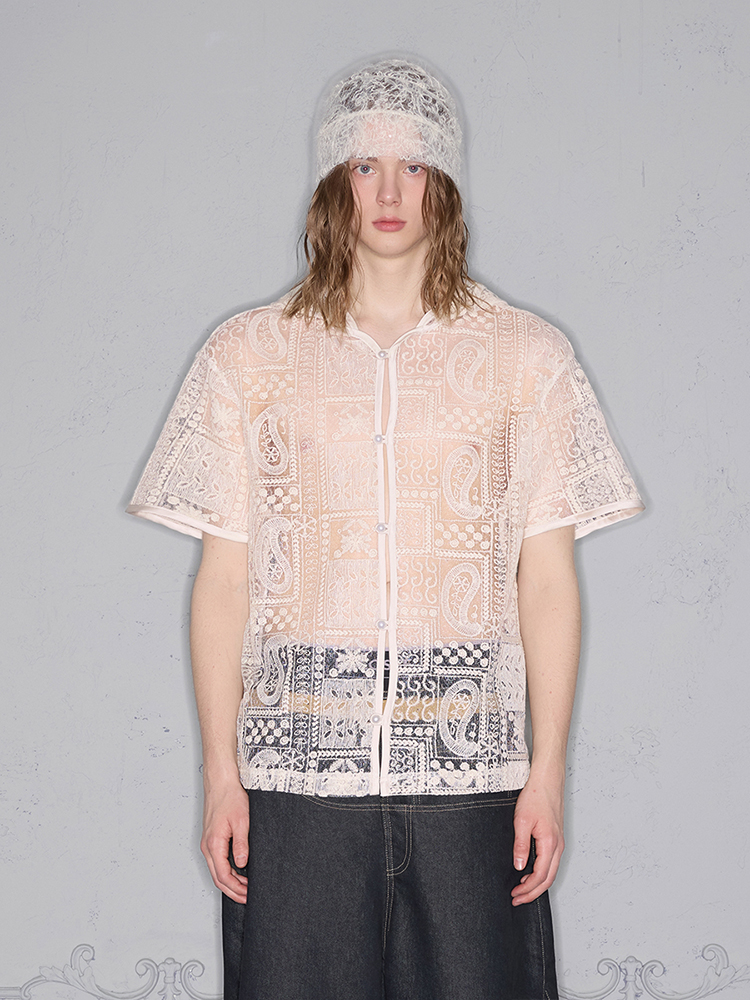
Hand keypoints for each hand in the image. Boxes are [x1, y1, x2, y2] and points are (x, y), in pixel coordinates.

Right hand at [200, 777, 249, 902]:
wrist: (221, 783)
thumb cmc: (230, 798)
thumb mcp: (241, 821)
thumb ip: (241, 844)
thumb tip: (242, 864)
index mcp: (214, 844)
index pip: (223, 876)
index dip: (236, 889)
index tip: (248, 895)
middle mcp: (208, 847)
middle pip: (218, 878)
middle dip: (233, 891)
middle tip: (247, 898)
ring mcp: (208, 843)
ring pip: (216, 871)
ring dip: (230, 882)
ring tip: (245, 888)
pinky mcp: (211, 839)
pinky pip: (217, 861)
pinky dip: (227, 871)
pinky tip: (237, 872)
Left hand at [510, 772, 564, 905]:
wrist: (547, 780)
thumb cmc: (536, 796)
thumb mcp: (522, 821)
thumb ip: (520, 845)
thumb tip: (519, 866)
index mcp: (550, 843)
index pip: (540, 876)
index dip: (528, 889)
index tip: (515, 895)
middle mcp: (558, 846)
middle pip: (548, 879)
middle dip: (532, 893)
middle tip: (517, 899)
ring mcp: (558, 842)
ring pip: (551, 872)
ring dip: (537, 884)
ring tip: (522, 890)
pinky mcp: (556, 838)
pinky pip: (551, 862)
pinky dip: (542, 873)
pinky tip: (530, 873)